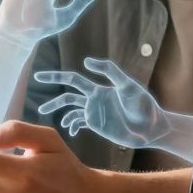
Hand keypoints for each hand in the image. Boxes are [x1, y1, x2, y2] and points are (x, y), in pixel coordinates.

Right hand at [35, 57, 175, 148]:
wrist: (152, 128)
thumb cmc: (144, 105)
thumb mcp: (128, 86)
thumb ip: (110, 72)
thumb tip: (86, 62)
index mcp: (98, 89)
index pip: (73, 80)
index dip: (56, 77)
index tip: (39, 77)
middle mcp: (93, 99)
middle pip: (67, 96)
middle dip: (53, 99)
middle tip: (39, 108)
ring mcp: (95, 112)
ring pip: (71, 111)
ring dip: (60, 114)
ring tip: (46, 117)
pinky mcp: (98, 125)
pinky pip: (79, 123)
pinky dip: (72, 126)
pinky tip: (70, 131)